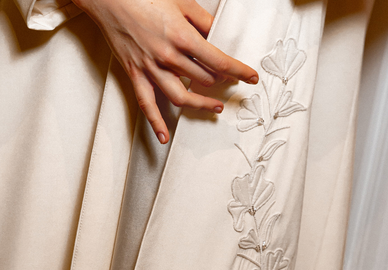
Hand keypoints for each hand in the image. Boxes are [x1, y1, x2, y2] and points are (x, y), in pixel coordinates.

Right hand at [73, 0, 258, 142]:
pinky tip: (164, 137)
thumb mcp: (180, 2)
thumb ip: (202, 21)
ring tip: (215, 107)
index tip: (252, 77)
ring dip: (200, 104)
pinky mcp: (136, 74)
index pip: (218, 61)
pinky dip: (155, 122)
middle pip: (203, 79)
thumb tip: (218, 35)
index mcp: (181, 37)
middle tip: (231, 84)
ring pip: (180, 96)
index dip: (239, 71)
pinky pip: (147, 104)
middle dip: (221, 82)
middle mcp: (168, 56)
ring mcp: (150, 68)